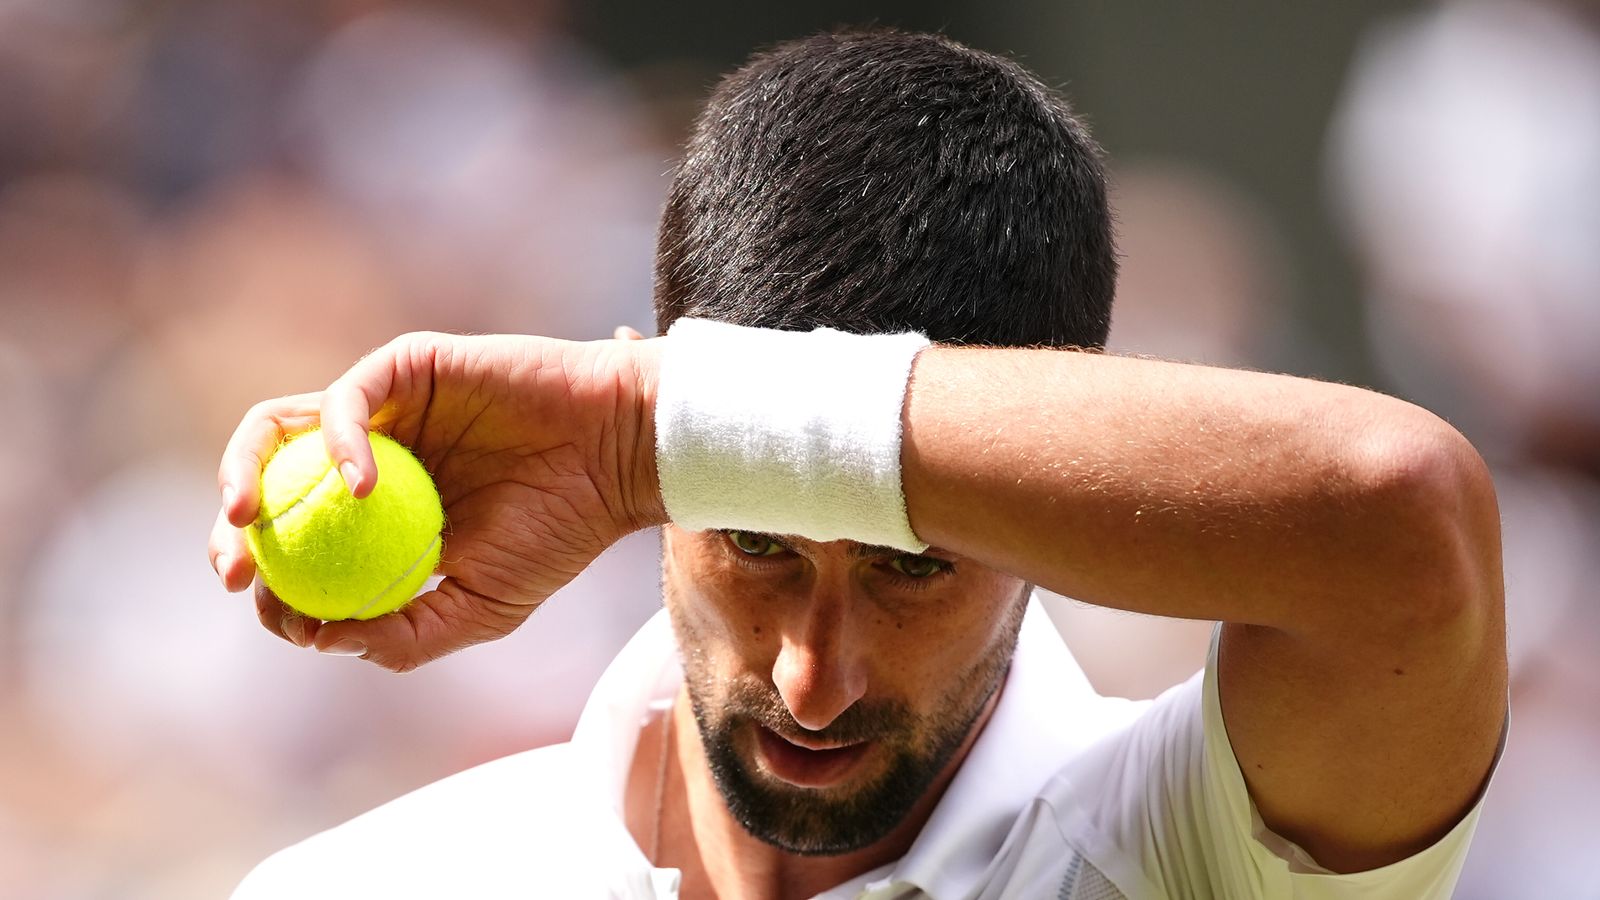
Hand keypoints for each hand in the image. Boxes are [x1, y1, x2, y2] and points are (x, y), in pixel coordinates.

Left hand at [207, 329, 662, 671]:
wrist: (619, 460)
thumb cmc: (561, 533)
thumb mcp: (481, 609)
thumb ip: (404, 634)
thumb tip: (316, 639)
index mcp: (379, 518)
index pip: (297, 545)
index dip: (268, 581)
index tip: (273, 611)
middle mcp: (370, 458)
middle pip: (266, 483)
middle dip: (231, 529)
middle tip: (235, 568)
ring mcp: (385, 410)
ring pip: (279, 427)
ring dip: (245, 472)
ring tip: (248, 519)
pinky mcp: (407, 367)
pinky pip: (346, 395)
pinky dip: (337, 440)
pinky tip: (360, 487)